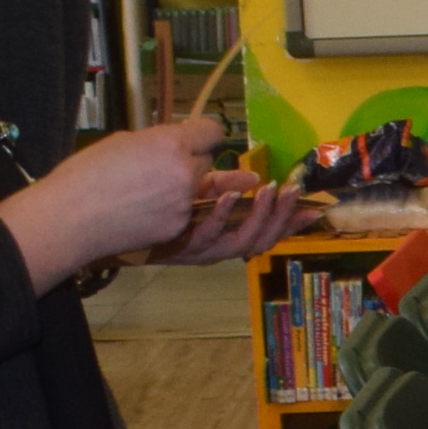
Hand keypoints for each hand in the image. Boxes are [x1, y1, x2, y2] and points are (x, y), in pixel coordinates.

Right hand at [0, 116, 239, 291]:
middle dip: (189, 161)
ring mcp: (183, 203)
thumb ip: (156, 141)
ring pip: (195, 189)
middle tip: (160, 167)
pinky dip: (170, 210)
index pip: (211, 132)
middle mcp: (184, 172)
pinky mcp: (177, 227)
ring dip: (180, 188)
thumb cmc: (86, 174)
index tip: (194, 138)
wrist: (70, 219)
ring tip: (144, 192)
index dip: (202, 135)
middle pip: (206, 161)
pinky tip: (142, 211)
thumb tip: (173, 144)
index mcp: (170, 143)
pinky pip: (183, 212)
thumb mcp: (123, 141)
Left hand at [149, 175, 308, 265]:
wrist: (113, 221)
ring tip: (269, 189)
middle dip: (282, 216)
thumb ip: (223, 185)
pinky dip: (223, 216)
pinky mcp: (183, 247)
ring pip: (242, 242)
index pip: (268, 232)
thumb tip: (252, 177)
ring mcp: (202, 251)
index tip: (314, 208)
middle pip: (262, 240)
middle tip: (292, 191)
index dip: (292, 223)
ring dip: (259, 215)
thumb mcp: (195, 192)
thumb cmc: (153, 205)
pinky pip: (208, 236)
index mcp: (225, 236)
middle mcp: (219, 249)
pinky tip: (231, 195)